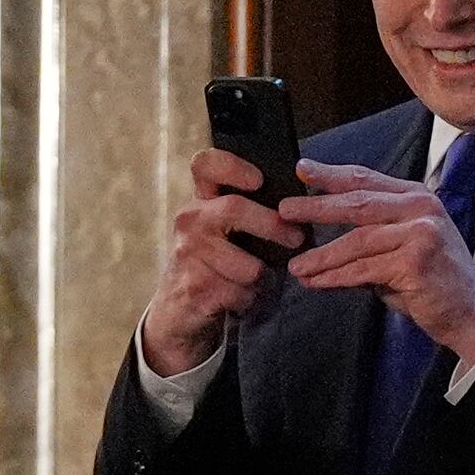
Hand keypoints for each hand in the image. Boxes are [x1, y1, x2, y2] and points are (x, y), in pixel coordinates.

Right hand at [142, 149, 306, 376]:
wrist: (177, 308)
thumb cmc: (213, 263)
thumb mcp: (220, 230)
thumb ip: (246, 212)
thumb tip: (298, 206)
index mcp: (201, 201)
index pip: (205, 165)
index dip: (233, 166)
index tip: (259, 180)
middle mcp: (190, 220)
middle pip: (235, 209)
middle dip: (273, 226)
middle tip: (296, 238)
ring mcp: (188, 253)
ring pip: (247, 265)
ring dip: (263, 277)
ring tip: (258, 279)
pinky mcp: (195, 287)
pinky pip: (241, 292)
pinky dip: (251, 298)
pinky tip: (241, 297)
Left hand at [280, 160, 474, 363]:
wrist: (470, 312)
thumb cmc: (432, 282)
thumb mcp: (400, 249)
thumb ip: (368, 239)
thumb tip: (319, 240)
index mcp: (416, 198)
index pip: (367, 179)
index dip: (331, 174)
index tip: (302, 169)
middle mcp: (421, 208)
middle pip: (358, 202)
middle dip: (317, 206)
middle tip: (285, 210)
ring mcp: (421, 233)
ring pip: (358, 240)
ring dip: (322, 255)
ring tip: (296, 264)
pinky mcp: (416, 261)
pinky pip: (365, 269)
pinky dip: (336, 277)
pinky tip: (317, 282)